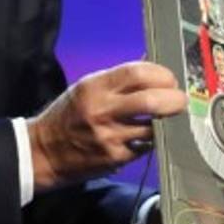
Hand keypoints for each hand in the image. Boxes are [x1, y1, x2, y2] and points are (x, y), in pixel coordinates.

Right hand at [28, 61, 186, 191]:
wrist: (43, 151)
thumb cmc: (68, 116)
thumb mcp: (87, 88)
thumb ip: (118, 79)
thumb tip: (151, 64)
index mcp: (95, 87)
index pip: (137, 73)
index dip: (160, 73)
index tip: (169, 78)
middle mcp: (101, 110)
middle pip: (151, 101)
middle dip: (174, 99)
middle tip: (180, 99)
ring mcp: (109, 137)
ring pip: (153, 127)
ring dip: (165, 121)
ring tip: (165, 118)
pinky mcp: (114, 158)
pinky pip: (145, 146)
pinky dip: (151, 139)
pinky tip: (145, 135)